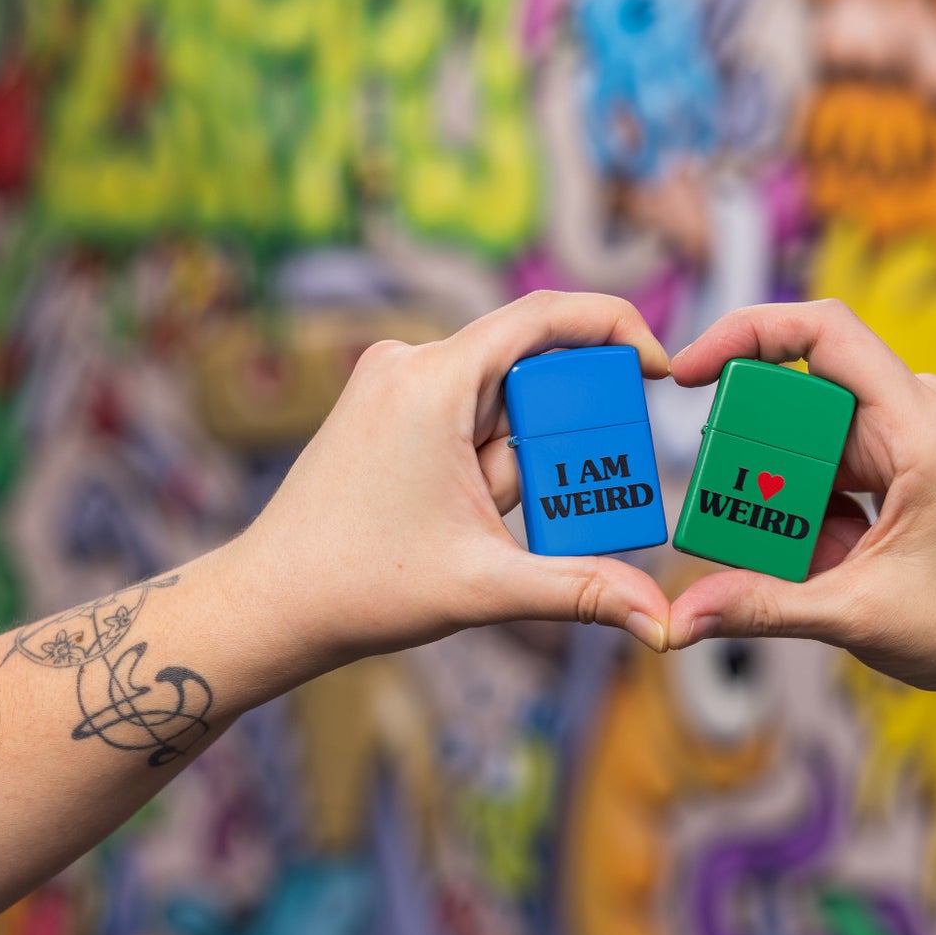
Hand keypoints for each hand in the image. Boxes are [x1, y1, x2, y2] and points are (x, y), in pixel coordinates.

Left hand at [226, 291, 673, 686]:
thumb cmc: (362, 586)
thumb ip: (582, 590)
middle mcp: (408, 360)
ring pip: (498, 405)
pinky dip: (488, 460)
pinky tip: (457, 515)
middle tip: (525, 511)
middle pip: (527, 375)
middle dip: (545, 449)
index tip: (663, 370)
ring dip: (511, 465)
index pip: (545, 316)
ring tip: (465, 526)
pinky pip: (467, 414)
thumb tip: (659, 618)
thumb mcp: (487, 585)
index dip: (616, 330)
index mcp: (432, 379)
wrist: (272, 603)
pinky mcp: (384, 403)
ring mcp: (392, 379)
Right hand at [664, 300, 935, 729]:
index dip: (748, 333)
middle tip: (729, 508)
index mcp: (921, 428)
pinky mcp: (895, 466)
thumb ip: (764, 606)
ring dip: (779, 492)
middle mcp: (915, 415)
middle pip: (801, 392)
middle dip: (754, 450)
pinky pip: (822, 468)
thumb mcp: (857, 615)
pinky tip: (818, 560)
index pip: (825, 331)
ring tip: (799, 553)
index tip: (690, 369)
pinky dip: (800, 511)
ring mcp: (906, 438)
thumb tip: (683, 616)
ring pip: (805, 437)